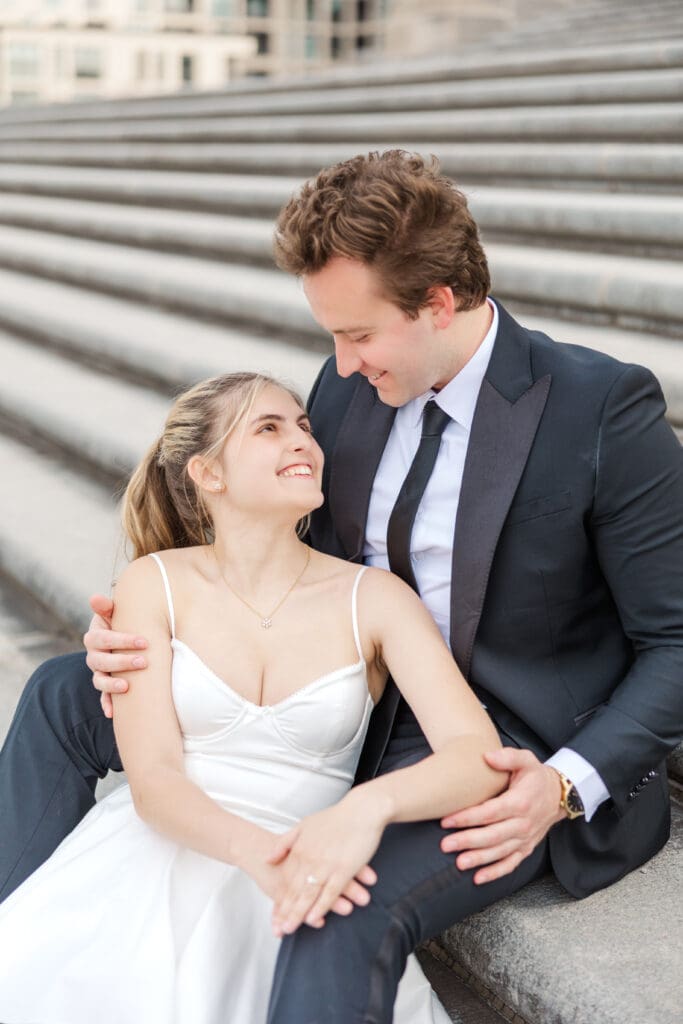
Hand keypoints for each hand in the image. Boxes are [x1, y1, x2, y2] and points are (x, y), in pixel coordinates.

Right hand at [83, 594, 147, 717]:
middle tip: (143, 662)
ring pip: (99, 680)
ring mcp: (98, 672)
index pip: (103, 639)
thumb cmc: (122, 622)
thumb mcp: (115, 613)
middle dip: (122, 662)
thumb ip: (107, 607)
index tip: (144, 641)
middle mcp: (94, 656)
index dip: (121, 640)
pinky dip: (107, 705)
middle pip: (100, 661)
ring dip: (111, 684)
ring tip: (127, 686)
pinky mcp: (106, 685)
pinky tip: (112, 713)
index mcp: (95, 637)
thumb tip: (95, 598)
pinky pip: (103, 697)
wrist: (122, 635)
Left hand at [242, 827, 374, 931]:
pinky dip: (320, 907)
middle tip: (278, 929)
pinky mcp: (343, 869)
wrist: (361, 810)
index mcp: (299, 848)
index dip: (280, 899)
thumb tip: (268, 858)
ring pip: (308, 894)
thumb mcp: (304, 825)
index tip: (275, 915)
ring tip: (290, 929)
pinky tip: (313, 919)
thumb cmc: (335, 817)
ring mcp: (325, 865)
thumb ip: (285, 842)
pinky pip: (329, 893)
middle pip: (294, 890)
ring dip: (298, 913)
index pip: (286, 879)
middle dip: (285, 911)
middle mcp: (309, 858)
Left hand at [440, 748, 564, 884]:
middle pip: (492, 836)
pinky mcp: (526, 848)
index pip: (490, 812)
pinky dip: (495, 873)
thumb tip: (487, 756)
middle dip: (467, 841)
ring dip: (478, 859)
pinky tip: (478, 878)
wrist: (559, 795)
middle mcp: (523, 823)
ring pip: (499, 852)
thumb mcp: (526, 760)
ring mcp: (524, 838)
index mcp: (520, 802)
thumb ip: (507, 757)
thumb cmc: (536, 776)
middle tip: (446, 845)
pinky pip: (510, 864)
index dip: (468, 818)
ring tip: (459, 863)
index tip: (447, 820)